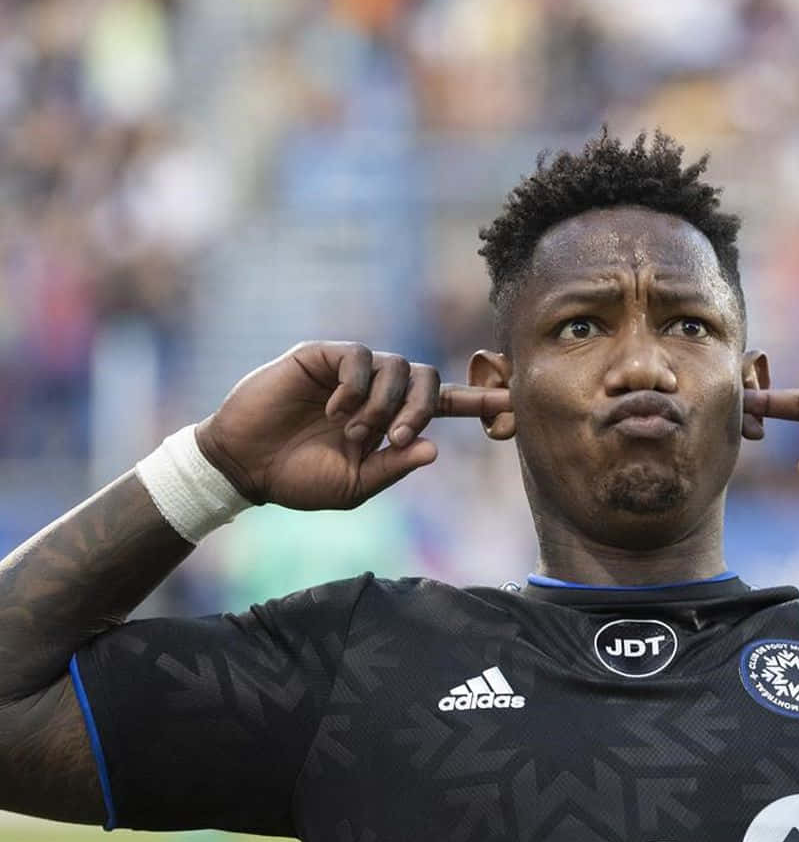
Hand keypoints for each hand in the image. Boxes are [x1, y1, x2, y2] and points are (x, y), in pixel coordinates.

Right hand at [194, 341, 510, 509]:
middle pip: (426, 378)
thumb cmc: (298, 479)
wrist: (244, 466)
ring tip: (353, 432)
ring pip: (397, 366)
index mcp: (389, 420)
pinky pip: (360, 356)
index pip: (442, 403)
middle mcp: (376, 391)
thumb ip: (393, 467)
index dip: (477, 400)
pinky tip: (335, 412)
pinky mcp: (322, 356)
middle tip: (398, 437)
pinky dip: (357, 387)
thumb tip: (434, 450)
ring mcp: (350, 371)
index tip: (511, 402)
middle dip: (423, 408)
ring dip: (385, 403)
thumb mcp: (354, 485)